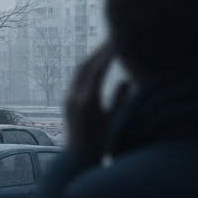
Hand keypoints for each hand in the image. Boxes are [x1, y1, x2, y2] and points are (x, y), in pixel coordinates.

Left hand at [63, 43, 114, 162]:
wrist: (78, 161)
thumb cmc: (103, 145)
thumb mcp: (117, 122)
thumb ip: (123, 101)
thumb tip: (129, 79)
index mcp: (87, 102)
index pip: (97, 70)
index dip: (108, 53)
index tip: (120, 40)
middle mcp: (74, 98)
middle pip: (85, 66)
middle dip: (100, 51)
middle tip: (114, 36)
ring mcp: (68, 99)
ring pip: (80, 71)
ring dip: (94, 57)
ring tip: (109, 46)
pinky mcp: (68, 102)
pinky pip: (79, 79)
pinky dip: (90, 68)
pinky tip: (102, 63)